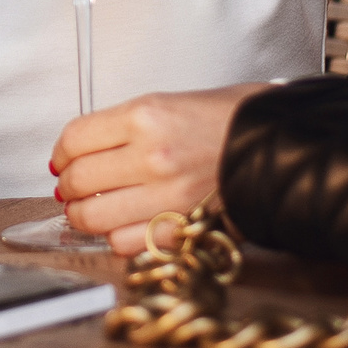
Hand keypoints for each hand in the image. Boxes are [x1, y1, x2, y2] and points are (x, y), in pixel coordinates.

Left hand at [48, 83, 272, 254]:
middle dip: (69, 186)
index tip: (64, 160)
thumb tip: (84, 149)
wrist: (285, 142)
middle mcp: (151, 155)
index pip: (74, 139)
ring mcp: (166, 196)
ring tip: (92, 210)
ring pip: (93, 217)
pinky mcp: (183, 228)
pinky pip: (126, 244)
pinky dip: (118, 239)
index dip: (62, 153)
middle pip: (77, 180)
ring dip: (86, 216)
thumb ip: (125, 126)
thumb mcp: (171, 102)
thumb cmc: (234, 120)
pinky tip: (125, 227)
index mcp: (146, 115)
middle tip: (74, 187)